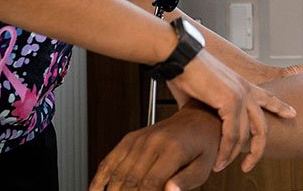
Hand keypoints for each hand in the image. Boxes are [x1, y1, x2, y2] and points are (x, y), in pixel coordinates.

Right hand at [90, 105, 218, 190]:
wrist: (198, 119)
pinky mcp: (129, 139)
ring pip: (117, 172)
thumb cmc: (202, 146)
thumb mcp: (202, 168)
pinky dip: (99, 179)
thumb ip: (184, 182)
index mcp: (173, 149)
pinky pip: (109, 160)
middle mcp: (152, 142)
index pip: (150, 182)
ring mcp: (138, 139)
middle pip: (130, 180)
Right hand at [166, 50, 294, 172]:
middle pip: (261, 126)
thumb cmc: (187, 70)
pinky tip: (219, 158)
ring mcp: (240, 95)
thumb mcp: (205, 91)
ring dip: (232, 154)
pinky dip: (225, 149)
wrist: (180, 55)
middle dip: (257, 150)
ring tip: (221, 165)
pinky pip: (231, 134)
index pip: (268, 98)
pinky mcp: (230, 101)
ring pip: (245, 135)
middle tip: (249, 165)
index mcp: (242, 85)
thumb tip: (201, 121)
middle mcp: (245, 90)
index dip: (281, 107)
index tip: (292, 114)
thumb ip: (210, 108)